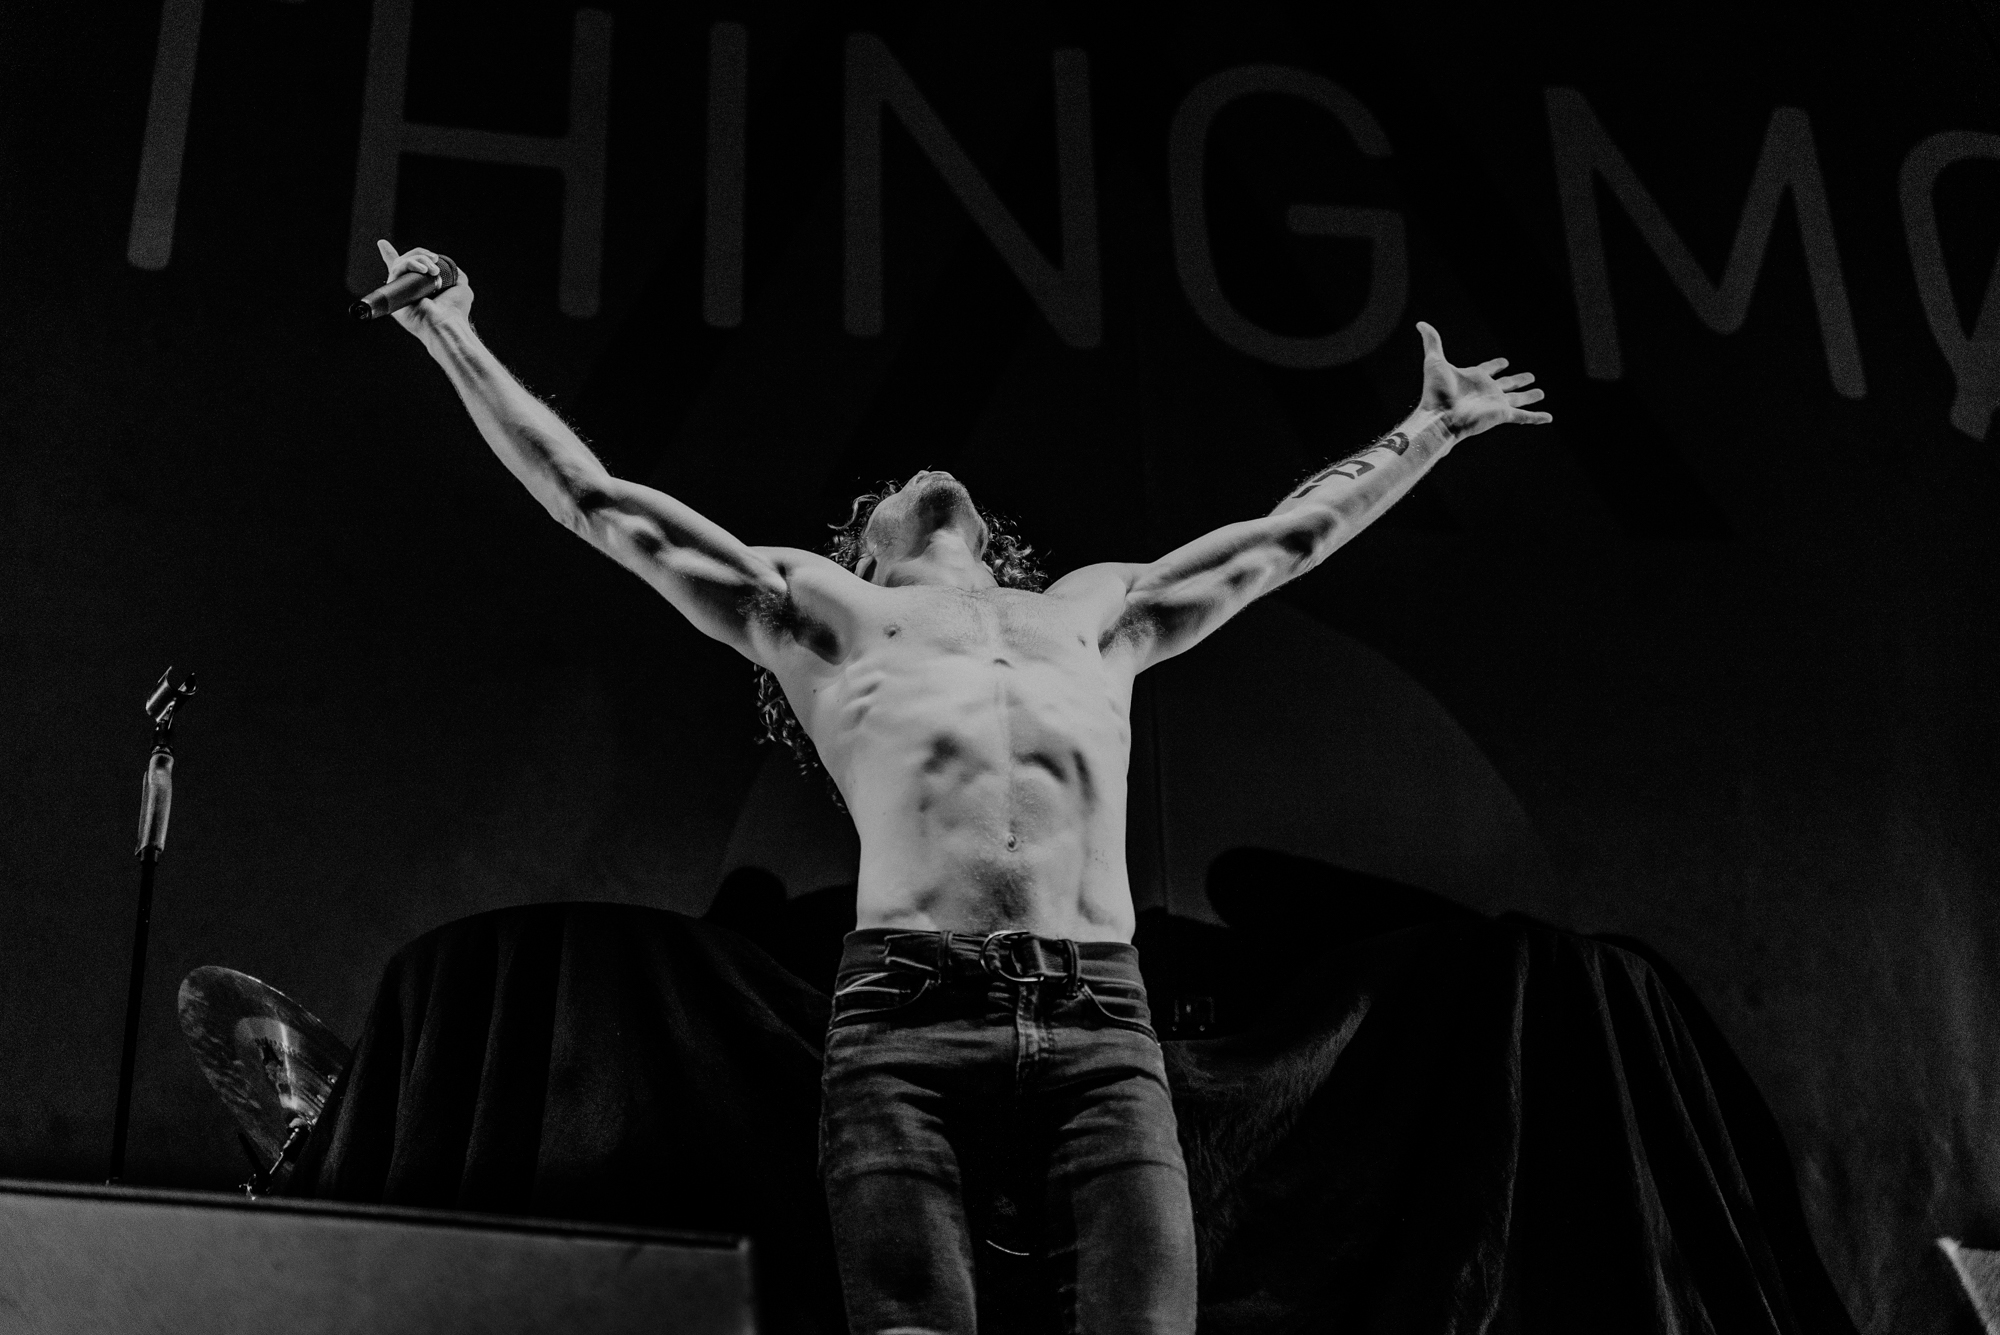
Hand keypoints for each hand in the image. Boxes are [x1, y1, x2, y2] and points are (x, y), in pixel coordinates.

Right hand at [375, 239, 474, 332]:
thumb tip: (446, 264)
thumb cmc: (455, 309)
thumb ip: (454, 273)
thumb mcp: (460, 285)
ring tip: (433, 271)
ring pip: (401, 262)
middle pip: (406, 259)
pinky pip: (396, 269)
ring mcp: (399, 289)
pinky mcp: (393, 292)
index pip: (405, 268)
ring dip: (419, 260)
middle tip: (435, 261)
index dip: (391, 255)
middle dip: (421, 255)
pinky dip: (411, 264)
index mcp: (421, 286)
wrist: (447, 322)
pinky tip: (424, 271)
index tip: (382, 244)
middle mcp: (408, 287)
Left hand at [1415, 321, 1550, 438]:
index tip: (1504, 362)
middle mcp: (1487, 391)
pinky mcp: (1502, 414)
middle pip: (1507, 384)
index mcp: (1474, 378)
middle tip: (1530, 376)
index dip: (1496, 365)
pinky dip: (1537, 417)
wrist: (1440, 416)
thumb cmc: (1436, 391)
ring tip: (1541, 392)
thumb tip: (1421, 323)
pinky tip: (1549, 417)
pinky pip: (1524, 416)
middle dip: (1518, 380)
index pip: (1488, 369)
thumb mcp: (1435, 361)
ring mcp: (1495, 403)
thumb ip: (1432, 342)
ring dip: (1530, 396)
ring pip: (1518, 399)